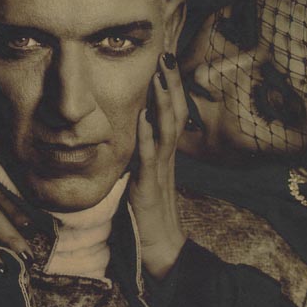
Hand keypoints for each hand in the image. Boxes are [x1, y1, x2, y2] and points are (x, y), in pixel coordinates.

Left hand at [129, 53, 187, 280]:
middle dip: (171, 85)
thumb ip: (142, 158)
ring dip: (163, 101)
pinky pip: (149, 158)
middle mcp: (167, 159)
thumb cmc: (150, 217)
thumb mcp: (146, 180)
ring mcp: (161, 172)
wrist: (162, 252)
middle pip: (175, 115)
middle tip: (167, 54)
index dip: (171, 89)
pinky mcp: (149, 187)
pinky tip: (143, 117)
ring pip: (167, 130)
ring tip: (159, 74)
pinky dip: (147, 136)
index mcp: (165, 156)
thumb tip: (131, 136)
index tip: (165, 62)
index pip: (173, 115)